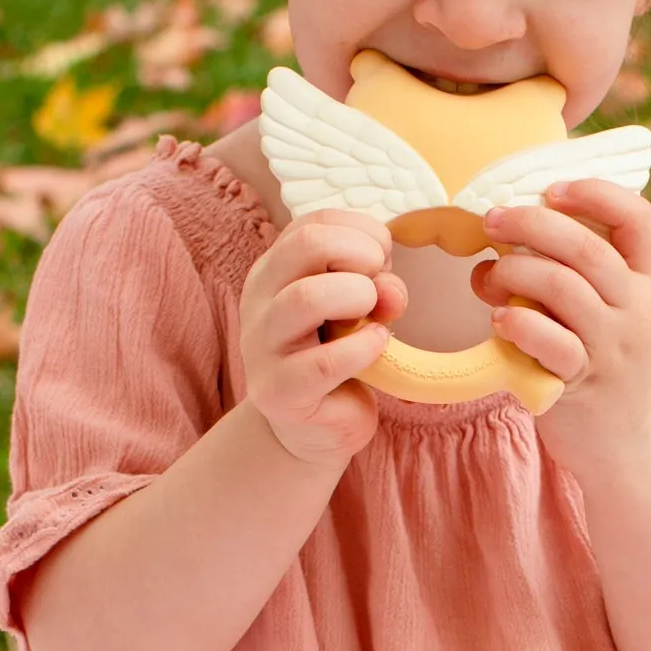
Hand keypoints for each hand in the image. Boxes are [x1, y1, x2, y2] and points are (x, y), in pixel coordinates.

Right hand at [239, 207, 406, 466]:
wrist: (315, 428)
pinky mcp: (277, 392)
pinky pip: (325, 362)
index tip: (382, 261)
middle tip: (378, 288)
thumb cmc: (337, 356)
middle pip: (306, 243)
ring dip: (358, 298)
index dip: (362, 232)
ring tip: (375, 319)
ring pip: (307, 297)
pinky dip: (364, 348)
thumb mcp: (359, 310)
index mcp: (274, 269)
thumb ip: (377, 287)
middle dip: (361, 255)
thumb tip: (392, 289)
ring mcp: (262, 346)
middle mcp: (258, 299)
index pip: (313, 222)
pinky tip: (375, 348)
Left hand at [474, 180, 650, 472]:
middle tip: (492, 219)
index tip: (553, 190)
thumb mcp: (605, 311)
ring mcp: (611, 347)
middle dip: (533, 224)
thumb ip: (569, 271)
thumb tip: (501, 234)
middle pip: (588, 249)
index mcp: (643, 281)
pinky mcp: (583, 383)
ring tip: (489, 277)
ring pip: (565, 289)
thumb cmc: (601, 362)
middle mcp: (634, 309)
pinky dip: (518, 325)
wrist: (627, 441)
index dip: (597, 194)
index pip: (637, 220)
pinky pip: (551, 344)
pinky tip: (499, 321)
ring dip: (516, 273)